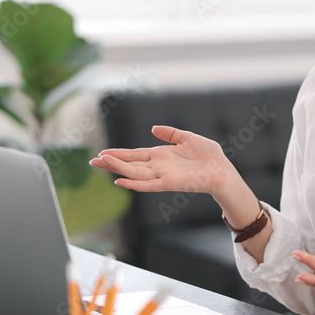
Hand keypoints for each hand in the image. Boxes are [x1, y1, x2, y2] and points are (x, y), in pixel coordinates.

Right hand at [89, 125, 228, 194]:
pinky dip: (134, 183)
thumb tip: (153, 129)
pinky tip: (120, 180)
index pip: (135, 155)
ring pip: (135, 173)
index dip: (119, 154)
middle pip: (130, 165)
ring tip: (102, 163)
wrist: (222, 169)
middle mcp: (158, 167)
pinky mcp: (169, 183)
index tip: (103, 152)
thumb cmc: (209, 155)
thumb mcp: (188, 138)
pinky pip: (148, 184)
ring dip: (118, 168)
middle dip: (111, 162)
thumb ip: (170, 133)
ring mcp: (162, 176)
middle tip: (93, 160)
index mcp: (161, 156)